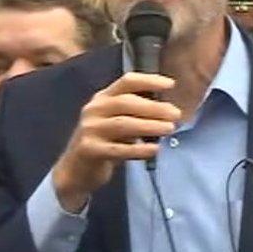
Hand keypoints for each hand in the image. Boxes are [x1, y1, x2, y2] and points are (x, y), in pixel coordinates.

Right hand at [52, 73, 179, 212]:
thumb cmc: (104, 142)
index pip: (127, 81)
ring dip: (150, 126)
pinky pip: (118, 149)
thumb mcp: (116, 122)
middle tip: (176, 114)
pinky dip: (139, 149)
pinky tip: (155, 149)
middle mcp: (94, 109)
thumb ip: (135, 114)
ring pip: (124, 124)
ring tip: (170, 129)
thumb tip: (167, 111)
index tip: (171, 85)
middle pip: (127, 102)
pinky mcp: (90, 149)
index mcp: (102, 98)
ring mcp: (90, 129)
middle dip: (154, 108)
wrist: (76, 170)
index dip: (149, 81)